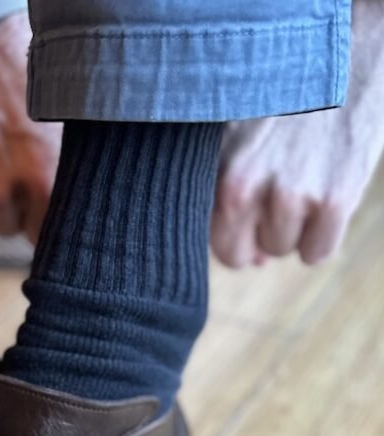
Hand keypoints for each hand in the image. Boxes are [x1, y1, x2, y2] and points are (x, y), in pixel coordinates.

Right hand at [0, 14, 61, 243]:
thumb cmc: (27, 87)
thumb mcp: (65, 128)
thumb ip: (71, 174)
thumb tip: (77, 211)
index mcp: (49, 179)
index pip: (57, 231)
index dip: (53, 220)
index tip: (50, 206)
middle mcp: (14, 192)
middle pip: (25, 230)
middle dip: (26, 210)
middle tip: (22, 172)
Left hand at [212, 1, 383, 266]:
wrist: (348, 51)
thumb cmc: (285, 96)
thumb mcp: (235, 133)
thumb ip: (225, 190)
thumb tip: (248, 260)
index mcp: (216, 171)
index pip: (212, 240)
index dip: (234, 238)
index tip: (250, 223)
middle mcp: (245, 187)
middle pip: (243, 254)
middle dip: (258, 237)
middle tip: (279, 200)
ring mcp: (291, 195)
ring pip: (282, 250)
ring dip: (294, 229)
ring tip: (305, 182)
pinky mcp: (334, 199)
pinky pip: (317, 252)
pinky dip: (323, 236)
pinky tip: (326, 199)